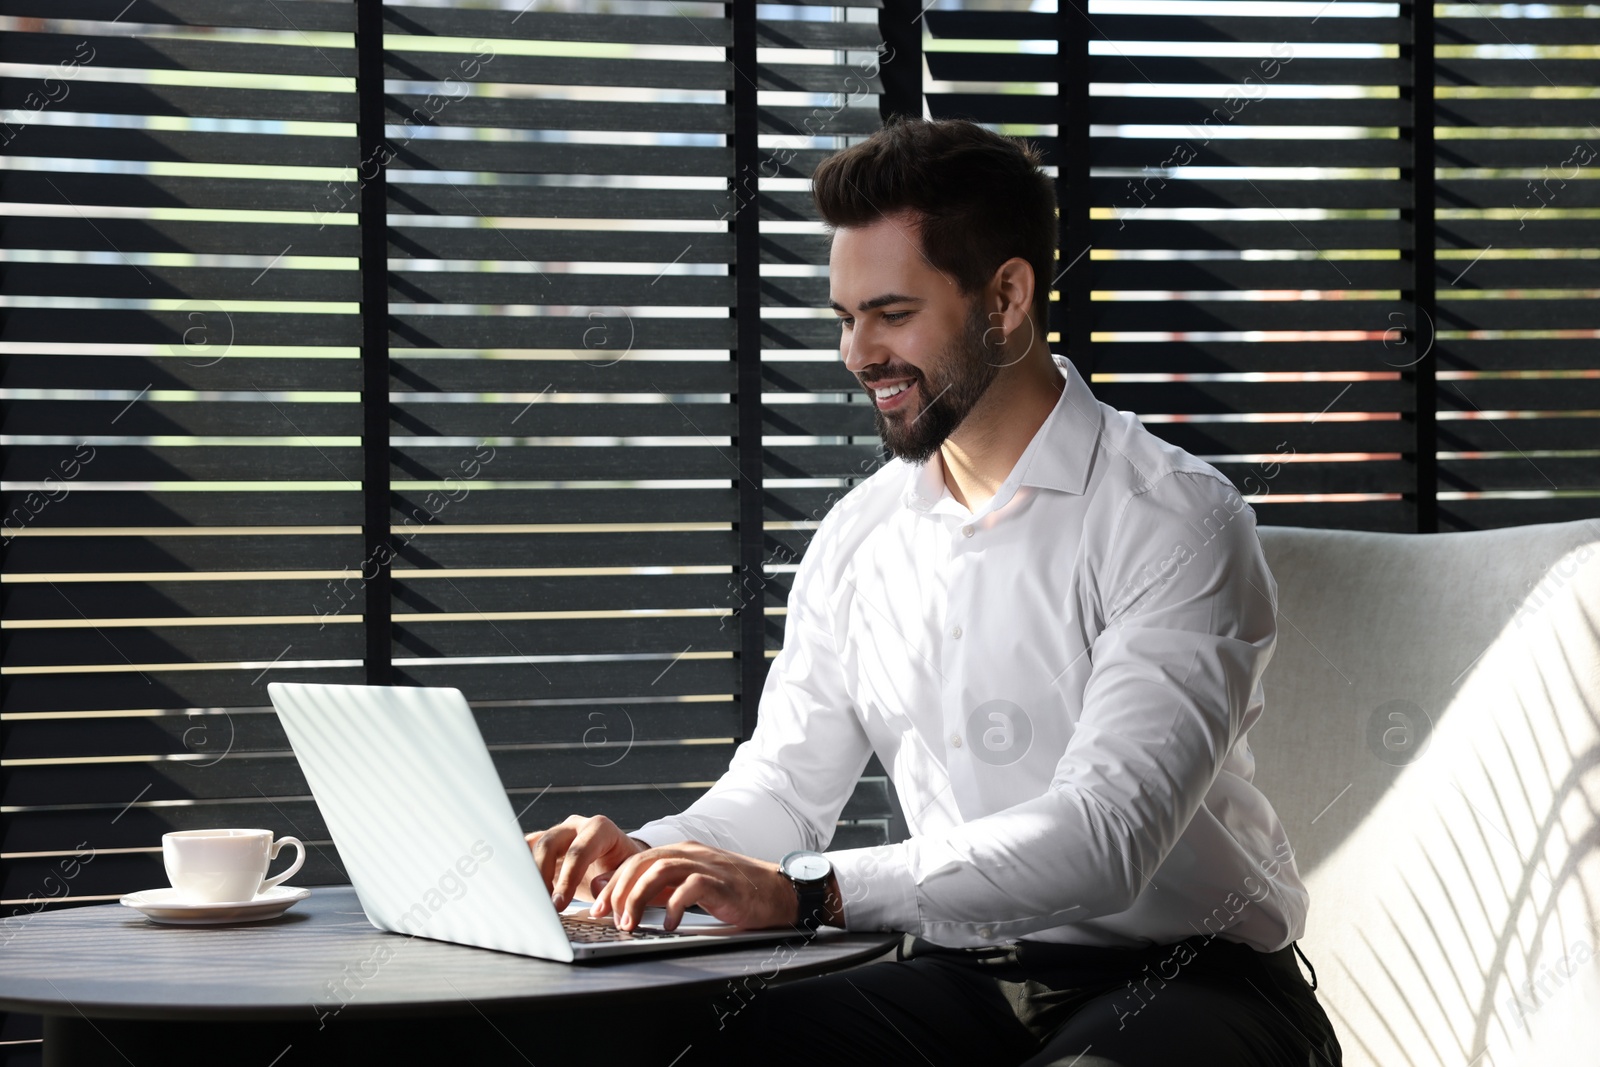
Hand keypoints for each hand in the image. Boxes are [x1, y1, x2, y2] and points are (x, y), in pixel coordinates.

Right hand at [525, 814, 648, 910]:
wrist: (620, 860)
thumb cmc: (626, 866)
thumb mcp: (629, 873)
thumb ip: (614, 880)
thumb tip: (596, 888)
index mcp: (600, 829)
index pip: (578, 852)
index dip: (566, 880)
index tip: (559, 904)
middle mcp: (576, 826)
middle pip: (548, 844)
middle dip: (541, 876)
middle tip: (542, 904)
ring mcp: (559, 833)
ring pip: (532, 846)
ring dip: (527, 872)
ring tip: (530, 898)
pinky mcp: (545, 844)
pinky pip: (526, 850)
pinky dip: (520, 867)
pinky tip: (519, 887)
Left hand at [590, 841, 799, 932]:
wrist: (775, 891)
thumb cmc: (731, 891)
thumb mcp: (686, 886)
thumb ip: (655, 887)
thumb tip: (614, 892)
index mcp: (678, 851)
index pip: (634, 860)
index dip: (611, 883)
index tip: (596, 908)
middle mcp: (689, 853)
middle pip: (641, 862)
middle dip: (618, 891)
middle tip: (606, 918)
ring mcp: (706, 865)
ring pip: (660, 870)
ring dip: (638, 898)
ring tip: (629, 924)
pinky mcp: (722, 882)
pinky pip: (691, 888)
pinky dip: (674, 907)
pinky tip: (668, 926)